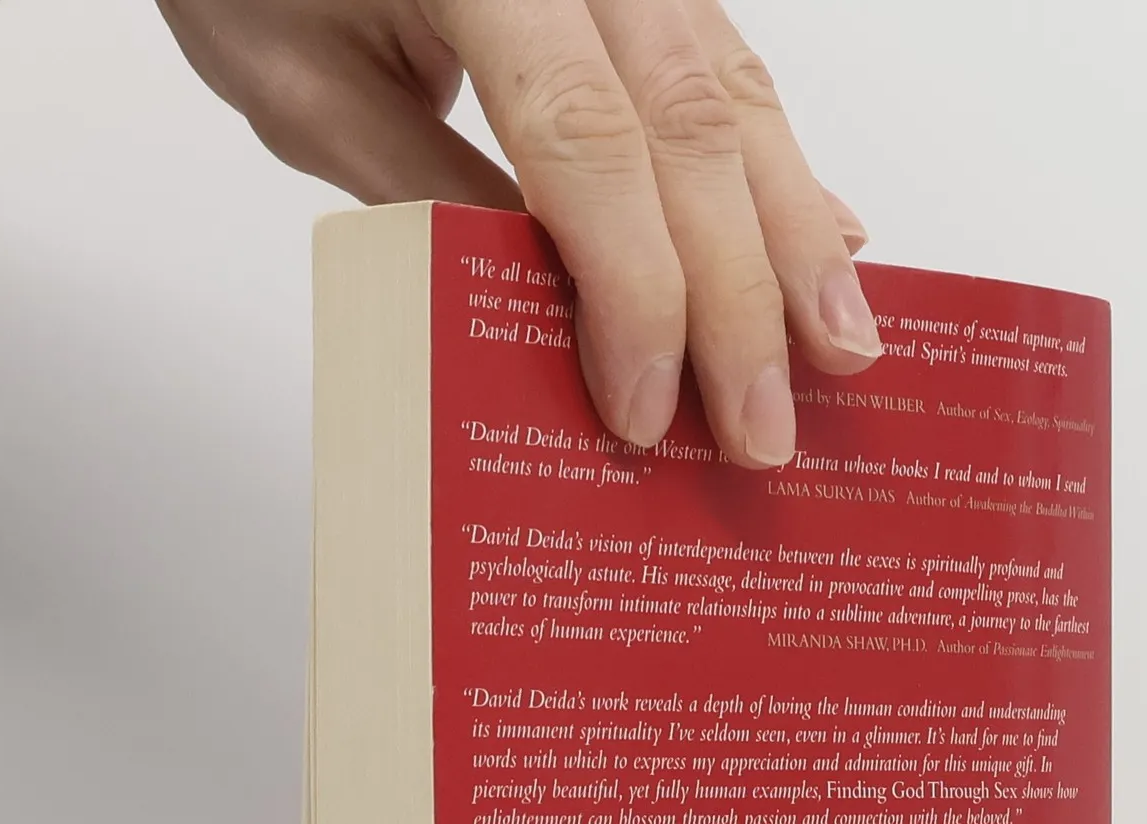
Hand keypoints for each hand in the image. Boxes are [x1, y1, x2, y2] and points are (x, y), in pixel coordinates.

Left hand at [155, 0, 877, 467]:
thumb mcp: (307, 88)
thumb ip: (425, 194)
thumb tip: (552, 326)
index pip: (586, 140)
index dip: (634, 288)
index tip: (645, 410)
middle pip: (692, 128)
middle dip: (740, 297)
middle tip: (761, 428)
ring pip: (738, 97)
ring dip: (797, 238)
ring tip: (839, 353)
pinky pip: (733, 72)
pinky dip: (781, 175)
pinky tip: (831, 244)